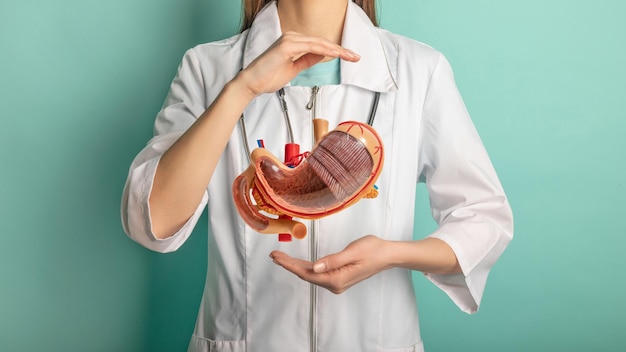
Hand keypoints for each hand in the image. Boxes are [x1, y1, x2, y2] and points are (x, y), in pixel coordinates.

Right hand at [235, 31, 359, 97]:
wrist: (251, 83)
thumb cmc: (267, 77)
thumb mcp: (294, 69)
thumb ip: (307, 60)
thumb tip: (321, 56)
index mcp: (293, 42)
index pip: (319, 45)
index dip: (336, 50)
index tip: (349, 57)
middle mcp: (292, 37)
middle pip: (322, 42)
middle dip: (341, 50)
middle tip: (355, 56)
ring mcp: (289, 40)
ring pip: (319, 43)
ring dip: (336, 50)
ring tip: (349, 56)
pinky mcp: (287, 46)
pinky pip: (311, 47)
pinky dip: (325, 50)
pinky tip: (335, 55)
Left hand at [270, 235, 392, 293]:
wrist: (387, 255)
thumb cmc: (373, 250)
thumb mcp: (353, 251)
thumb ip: (333, 260)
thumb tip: (315, 267)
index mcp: (337, 279)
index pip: (307, 273)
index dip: (289, 265)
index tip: (276, 256)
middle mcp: (335, 284)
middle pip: (306, 275)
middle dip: (289, 265)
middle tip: (273, 255)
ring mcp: (336, 282)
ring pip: (311, 275)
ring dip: (295, 266)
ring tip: (281, 258)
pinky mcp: (338, 278)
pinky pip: (318, 274)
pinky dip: (306, 267)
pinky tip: (298, 263)